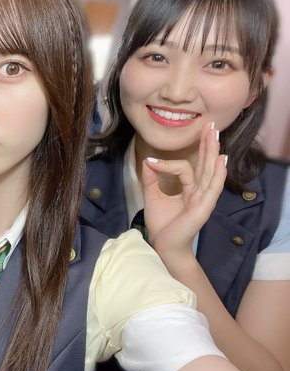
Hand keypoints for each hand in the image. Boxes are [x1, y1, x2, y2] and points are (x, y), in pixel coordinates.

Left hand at [142, 123, 226, 259]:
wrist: (163, 245)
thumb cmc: (162, 224)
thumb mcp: (153, 196)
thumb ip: (152, 178)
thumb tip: (148, 160)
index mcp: (190, 189)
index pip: (186, 168)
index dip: (167, 163)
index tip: (150, 163)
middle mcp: (200, 192)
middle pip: (206, 164)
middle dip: (208, 144)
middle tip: (211, 125)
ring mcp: (204, 199)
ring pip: (209, 172)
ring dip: (213, 153)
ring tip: (216, 136)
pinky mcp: (203, 208)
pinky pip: (211, 188)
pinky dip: (216, 174)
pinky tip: (221, 161)